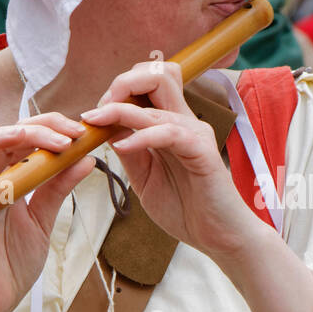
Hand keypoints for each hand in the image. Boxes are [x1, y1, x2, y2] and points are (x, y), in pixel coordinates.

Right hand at [0, 112, 99, 311]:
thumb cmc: (13, 260)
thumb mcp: (43, 219)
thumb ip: (58, 188)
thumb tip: (87, 158)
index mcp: (3, 177)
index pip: (21, 140)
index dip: (49, 129)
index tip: (80, 132)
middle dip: (34, 131)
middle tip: (67, 135)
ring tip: (26, 138)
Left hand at [81, 61, 263, 260]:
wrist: (218, 237)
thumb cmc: (186, 209)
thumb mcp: (145, 178)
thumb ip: (131, 152)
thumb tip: (107, 129)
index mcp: (171, 125)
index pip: (148, 84)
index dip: (118, 90)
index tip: (94, 115)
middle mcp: (184, 121)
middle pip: (156, 74)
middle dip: (121, 83)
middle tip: (99, 110)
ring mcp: (194, 132)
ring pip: (157, 98)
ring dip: (120, 108)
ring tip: (97, 123)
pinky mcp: (201, 150)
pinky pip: (167, 132)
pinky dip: (139, 136)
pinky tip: (121, 147)